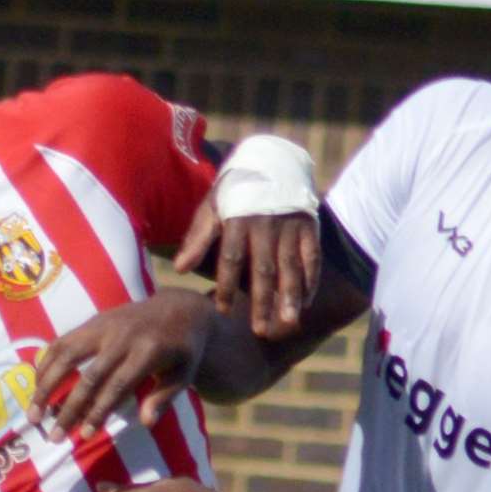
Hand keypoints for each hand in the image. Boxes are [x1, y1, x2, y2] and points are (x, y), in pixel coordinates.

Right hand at [26, 289, 214, 442]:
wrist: (179, 308)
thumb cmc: (183, 350)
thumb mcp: (185, 374)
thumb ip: (165, 397)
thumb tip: (146, 423)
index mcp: (148, 351)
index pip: (117, 386)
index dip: (98, 412)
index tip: (84, 436)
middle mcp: (122, 336)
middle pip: (88, 376)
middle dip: (69, 408)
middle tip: (53, 436)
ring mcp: (104, 325)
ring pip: (66, 354)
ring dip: (46, 385)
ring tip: (33, 414)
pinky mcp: (93, 321)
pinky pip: (62, 341)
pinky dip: (46, 363)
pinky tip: (36, 387)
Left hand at [173, 197, 319, 339]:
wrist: (272, 161)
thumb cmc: (235, 192)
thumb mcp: (212, 207)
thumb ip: (198, 238)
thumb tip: (179, 269)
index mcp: (237, 219)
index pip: (230, 258)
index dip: (225, 285)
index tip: (221, 310)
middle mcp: (265, 224)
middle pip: (263, 269)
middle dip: (261, 301)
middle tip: (260, 330)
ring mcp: (289, 226)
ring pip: (291, 266)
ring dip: (290, 295)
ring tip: (289, 322)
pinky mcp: (308, 226)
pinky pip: (311, 257)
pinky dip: (310, 280)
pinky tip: (305, 304)